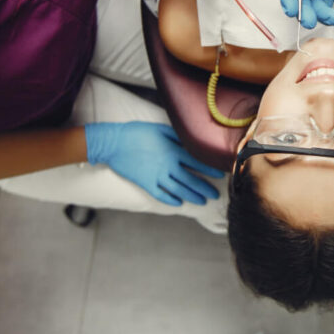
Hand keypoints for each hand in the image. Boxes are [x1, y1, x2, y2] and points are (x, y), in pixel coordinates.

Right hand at [84, 122, 224, 204]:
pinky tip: (179, 204)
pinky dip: (171, 200)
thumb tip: (192, 141)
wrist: (113, 143)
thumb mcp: (160, 129)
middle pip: (191, 180)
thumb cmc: (136, 132)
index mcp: (173, 150)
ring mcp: (156, 176)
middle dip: (204, 188)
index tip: (220, 175)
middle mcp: (168, 165)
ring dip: (192, 196)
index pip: (197, 162)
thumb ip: (177, 136)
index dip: (210, 169)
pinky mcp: (145, 183)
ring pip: (179, 190)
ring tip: (202, 201)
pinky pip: (161, 195)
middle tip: (215, 195)